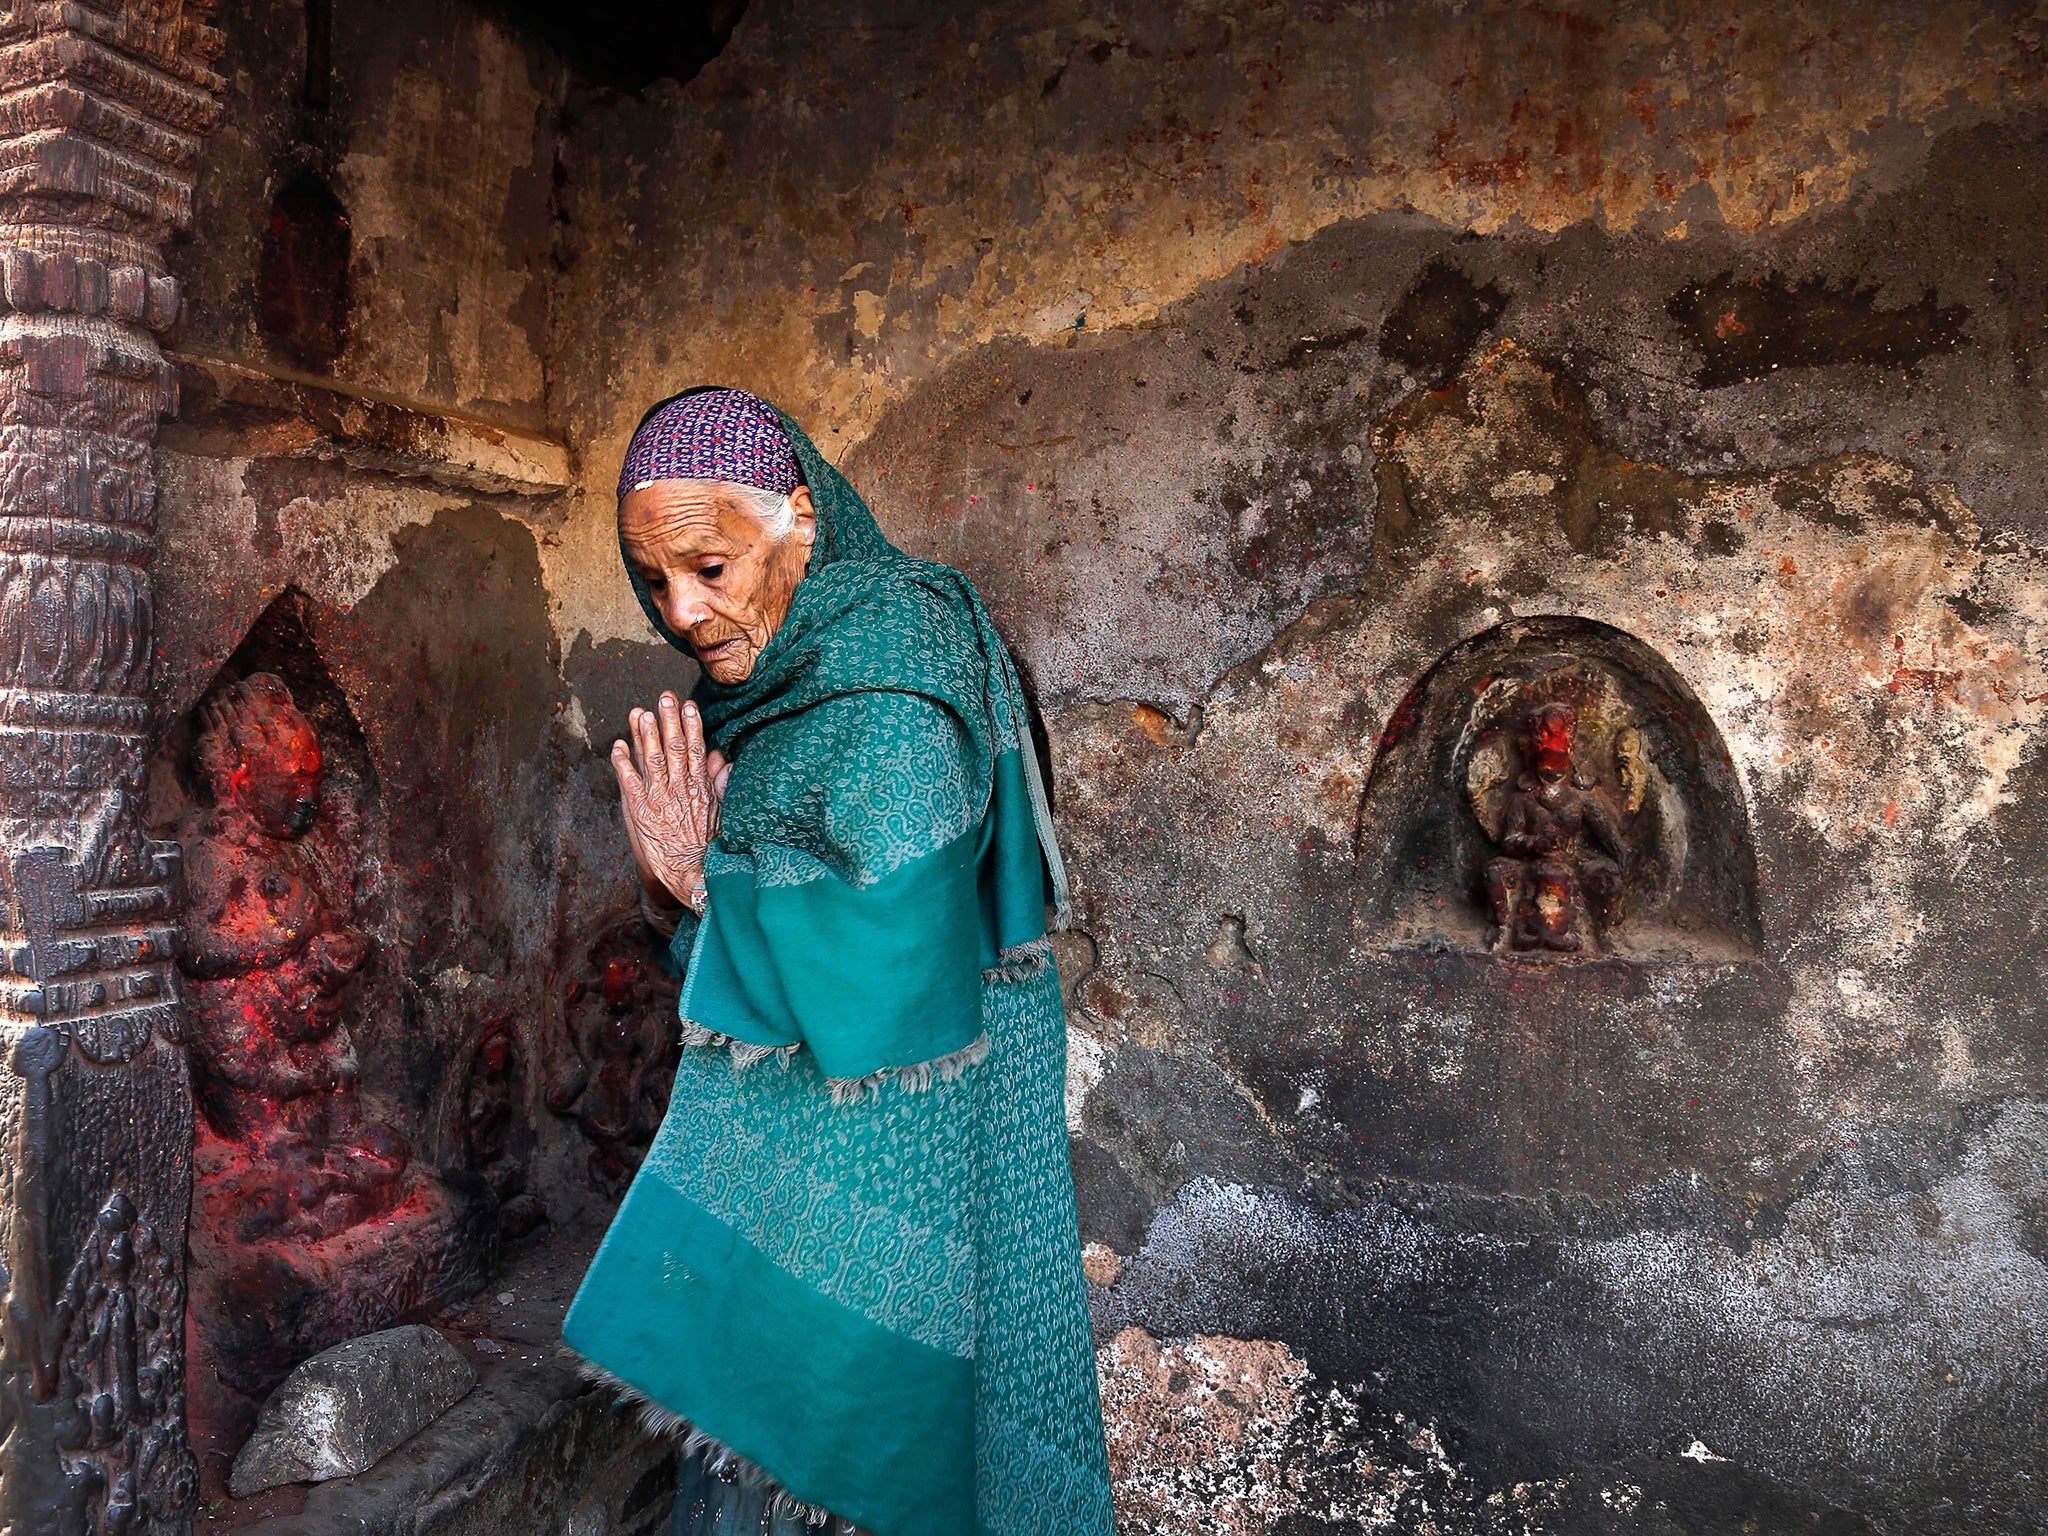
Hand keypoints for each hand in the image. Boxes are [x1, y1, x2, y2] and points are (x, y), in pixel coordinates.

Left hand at [612, 692, 728, 912]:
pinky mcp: (642, 812)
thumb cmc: (713, 847)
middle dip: (668, 721)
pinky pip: (630, 783)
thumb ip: (721, 783)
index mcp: (700, 787)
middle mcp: (679, 788)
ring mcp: (659, 799)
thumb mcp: (724, 812)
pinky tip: (617, 746)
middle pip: (674, 747)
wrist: (695, 874)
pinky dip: (623, 763)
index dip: (692, 725)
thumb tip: (722, 758)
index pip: (696, 749)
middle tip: (664, 697)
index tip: (688, 705)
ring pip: (652, 760)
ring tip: (640, 712)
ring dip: (645, 735)